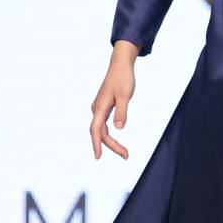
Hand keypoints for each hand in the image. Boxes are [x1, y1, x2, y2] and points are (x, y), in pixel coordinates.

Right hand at [89, 41, 140, 159]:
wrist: (120, 65)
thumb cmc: (123, 78)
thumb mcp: (125, 96)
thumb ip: (122, 112)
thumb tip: (119, 128)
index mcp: (101, 107)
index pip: (96, 130)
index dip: (97, 144)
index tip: (98, 157)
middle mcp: (97, 109)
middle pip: (100, 133)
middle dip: (112, 146)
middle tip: (126, 155)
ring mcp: (100, 108)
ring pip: (102, 130)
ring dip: (111, 142)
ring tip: (124, 152)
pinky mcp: (104, 107)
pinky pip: (104, 125)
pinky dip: (109, 135)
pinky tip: (116, 140)